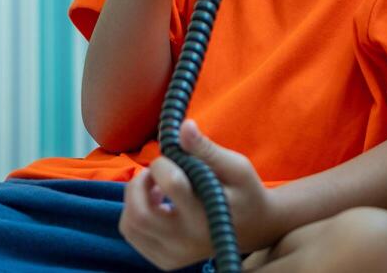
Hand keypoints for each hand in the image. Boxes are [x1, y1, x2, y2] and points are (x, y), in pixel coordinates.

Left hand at [119, 118, 275, 269]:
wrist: (256, 228)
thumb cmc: (246, 191)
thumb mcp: (236, 166)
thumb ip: (207, 150)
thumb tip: (184, 127)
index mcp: (206, 216)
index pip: (171, 184)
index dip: (163, 163)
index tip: (173, 157)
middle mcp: (186, 241)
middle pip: (139, 213)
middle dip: (138, 184)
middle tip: (154, 172)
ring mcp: (174, 255)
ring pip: (130, 226)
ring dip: (134, 199)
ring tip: (155, 187)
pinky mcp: (166, 261)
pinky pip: (133, 236)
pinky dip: (134, 214)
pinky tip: (154, 204)